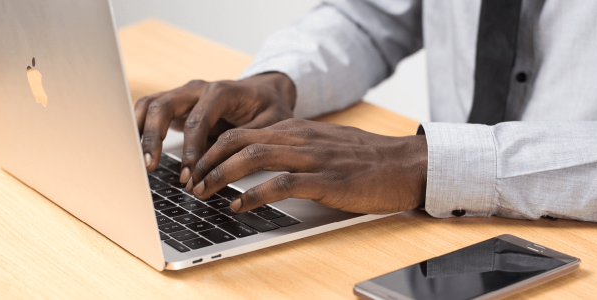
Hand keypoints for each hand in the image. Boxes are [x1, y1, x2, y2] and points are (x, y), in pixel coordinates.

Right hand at [134, 73, 295, 182]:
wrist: (264, 92)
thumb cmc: (268, 108)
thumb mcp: (271, 123)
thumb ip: (249, 140)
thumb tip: (228, 165)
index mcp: (221, 91)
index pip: (197, 121)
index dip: (190, 150)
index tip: (188, 175)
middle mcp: (197, 89)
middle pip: (163, 106)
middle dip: (154, 138)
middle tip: (149, 166)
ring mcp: (182, 95)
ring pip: (149, 105)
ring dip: (140, 132)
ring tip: (136, 161)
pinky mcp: (175, 105)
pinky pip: (148, 111)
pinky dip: (137, 128)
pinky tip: (132, 150)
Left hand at [187, 119, 427, 214]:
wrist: (406, 164)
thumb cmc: (368, 159)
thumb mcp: (326, 144)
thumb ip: (296, 147)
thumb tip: (264, 159)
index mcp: (299, 129)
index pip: (242, 131)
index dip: (212, 148)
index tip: (196, 167)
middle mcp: (301, 138)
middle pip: (239, 140)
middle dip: (207, 160)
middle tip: (190, 182)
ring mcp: (313, 158)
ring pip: (254, 156)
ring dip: (221, 175)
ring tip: (204, 193)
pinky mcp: (326, 181)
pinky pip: (281, 183)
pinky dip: (253, 194)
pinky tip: (238, 206)